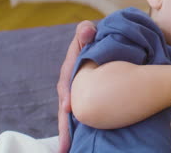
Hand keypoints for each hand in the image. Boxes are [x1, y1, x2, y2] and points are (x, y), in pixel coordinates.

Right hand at [57, 21, 95, 152]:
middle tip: (66, 141)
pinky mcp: (87, 102)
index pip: (66, 83)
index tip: (68, 106)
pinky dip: (77, 132)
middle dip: (65, 124)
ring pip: (72, 116)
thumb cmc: (96, 41)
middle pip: (67, 106)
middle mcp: (72, 85)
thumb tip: (88, 30)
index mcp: (70, 71)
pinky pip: (82, 117)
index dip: (67, 95)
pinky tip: (74, 147)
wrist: (106, 50)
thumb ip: (85, 31)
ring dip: (69, 132)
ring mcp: (79, 95)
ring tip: (67, 149)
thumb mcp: (88, 35)